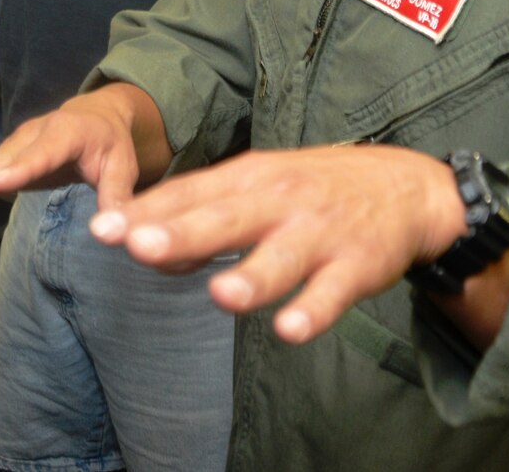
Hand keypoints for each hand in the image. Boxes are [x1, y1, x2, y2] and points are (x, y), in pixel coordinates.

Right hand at [0, 87, 149, 219]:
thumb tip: (110, 231)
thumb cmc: (109, 144)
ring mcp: (16, 145)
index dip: (21, 169)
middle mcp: (34, 134)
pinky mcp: (6, 158)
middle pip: (5, 159)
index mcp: (67, 133)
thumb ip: (116, 197)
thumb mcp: (123, 167)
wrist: (94, 116)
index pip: (43, 153)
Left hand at [84, 146, 468, 344]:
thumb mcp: (258, 183)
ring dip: (252, 277)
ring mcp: (318, 233)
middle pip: (226, 219)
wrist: (405, 187)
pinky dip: (313, 311)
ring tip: (221, 296)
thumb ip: (201, 211)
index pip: (190, 194)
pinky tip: (291, 330)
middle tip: (139, 247)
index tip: (103, 230)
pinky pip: (331, 293)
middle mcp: (279, 200)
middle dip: (183, 234)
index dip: (148, 212)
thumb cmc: (313, 189)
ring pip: (281, 258)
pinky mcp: (355, 266)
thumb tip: (140, 242)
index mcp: (249, 178)